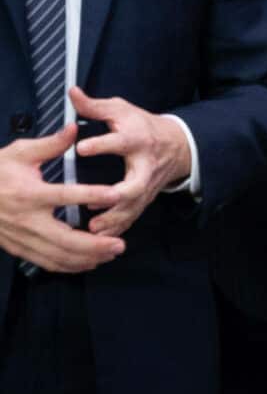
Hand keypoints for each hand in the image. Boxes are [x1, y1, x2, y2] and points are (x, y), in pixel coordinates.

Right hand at [0, 127, 123, 271]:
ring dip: (86, 258)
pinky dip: (68, 266)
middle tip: (120, 244)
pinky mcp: (18, 247)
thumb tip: (74, 128)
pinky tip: (87, 263)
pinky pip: (45, 261)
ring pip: (57, 254)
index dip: (92, 195)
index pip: (65, 196)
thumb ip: (50, 144)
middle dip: (96, 244)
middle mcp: (27, 219)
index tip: (117, 195)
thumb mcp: (19, 153)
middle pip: (65, 238)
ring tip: (111, 254)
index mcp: (29, 193)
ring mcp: (22, 237)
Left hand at [71, 89, 193, 237]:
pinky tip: (100, 237)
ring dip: (115, 218)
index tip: (81, 148)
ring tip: (93, 228)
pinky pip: (133, 216)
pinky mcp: (145, 198)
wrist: (177, 144)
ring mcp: (146, 184)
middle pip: (136, 183)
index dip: (102, 144)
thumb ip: (94, 106)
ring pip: (134, 206)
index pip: (121, 141)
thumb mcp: (121, 110)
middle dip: (118, 195)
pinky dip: (118, 227)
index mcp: (137, 139)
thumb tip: (71, 93)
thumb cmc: (142, 125)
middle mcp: (144, 165)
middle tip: (96, 201)